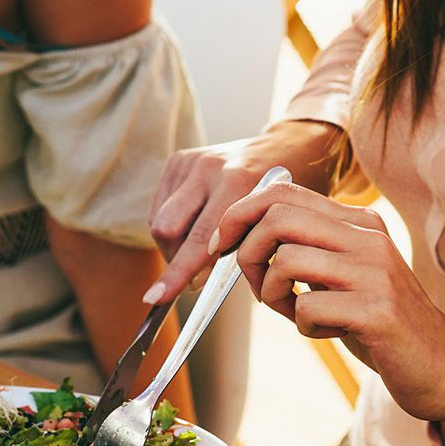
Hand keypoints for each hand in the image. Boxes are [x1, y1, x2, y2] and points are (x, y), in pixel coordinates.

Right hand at [145, 121, 343, 303]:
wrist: (289, 146)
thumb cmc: (286, 195)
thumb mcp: (274, 224)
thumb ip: (240, 250)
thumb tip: (196, 281)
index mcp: (238, 182)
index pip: (198, 240)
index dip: (177, 273)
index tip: (155, 298)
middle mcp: (209, 168)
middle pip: (167, 230)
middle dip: (175, 259)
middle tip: (195, 274)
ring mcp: (192, 161)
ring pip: (159, 221)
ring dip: (173, 245)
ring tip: (199, 248)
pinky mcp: (179, 160)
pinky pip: (160, 207)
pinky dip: (173, 226)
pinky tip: (196, 225)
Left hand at [211, 181, 444, 424]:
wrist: (441, 365)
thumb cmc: (378, 323)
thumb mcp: (341, 275)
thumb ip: (304, 251)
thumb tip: (240, 240)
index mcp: (358, 222)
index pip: (283, 193)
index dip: (239, 215)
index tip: (222, 244)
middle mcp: (368, 238)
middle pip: (278, 217)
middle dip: (247, 252)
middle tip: (258, 286)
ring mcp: (375, 272)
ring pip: (287, 260)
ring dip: (272, 293)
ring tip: (293, 311)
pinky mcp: (377, 310)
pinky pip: (307, 307)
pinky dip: (302, 324)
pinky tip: (326, 331)